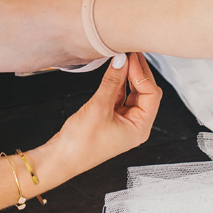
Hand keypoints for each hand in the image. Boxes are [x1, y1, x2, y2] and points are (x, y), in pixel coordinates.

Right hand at [45, 53, 161, 177]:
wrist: (60, 158)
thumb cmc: (80, 144)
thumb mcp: (98, 107)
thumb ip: (112, 82)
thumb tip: (122, 61)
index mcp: (140, 128)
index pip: (151, 95)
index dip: (142, 74)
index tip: (132, 58)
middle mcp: (135, 126)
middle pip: (145, 93)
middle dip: (138, 73)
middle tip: (131, 53)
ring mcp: (123, 122)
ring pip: (132, 94)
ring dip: (128, 77)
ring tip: (123, 58)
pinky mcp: (110, 119)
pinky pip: (119, 97)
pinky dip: (118, 84)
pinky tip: (114, 71)